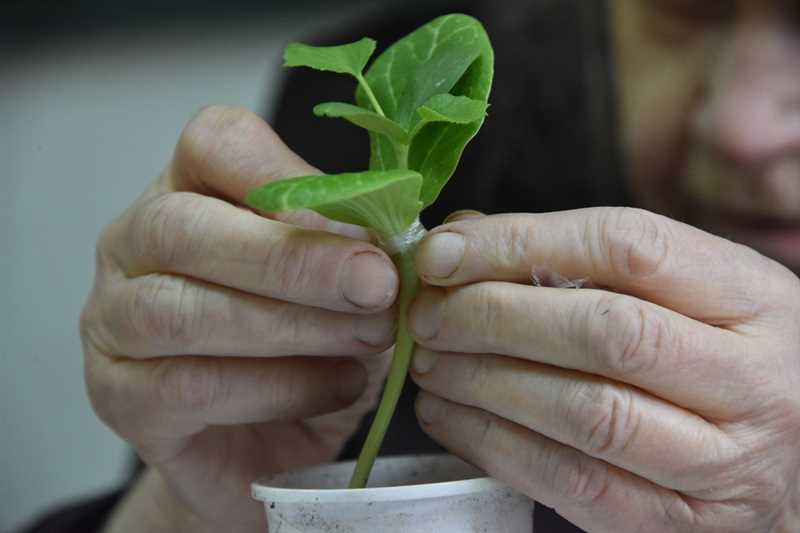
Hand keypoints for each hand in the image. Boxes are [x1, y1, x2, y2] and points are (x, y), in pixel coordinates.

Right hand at [79, 105, 396, 532]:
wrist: (270, 444)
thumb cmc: (310, 347)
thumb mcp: (346, 284)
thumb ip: (364, 246)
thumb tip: (408, 234)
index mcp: (189, 190)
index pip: (212, 143)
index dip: (285, 170)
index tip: (363, 219)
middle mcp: (134, 246)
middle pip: (184, 226)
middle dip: (294, 258)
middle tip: (377, 286)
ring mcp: (112, 322)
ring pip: (181, 311)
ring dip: (291, 326)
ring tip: (368, 341)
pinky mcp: (120, 398)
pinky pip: (188, 386)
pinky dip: (276, 388)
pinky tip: (337, 390)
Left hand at [409, 208, 799, 531]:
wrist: (789, 464)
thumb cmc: (712, 362)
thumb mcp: (684, 295)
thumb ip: (585, 263)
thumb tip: (464, 243)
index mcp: (754, 298)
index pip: (629, 245)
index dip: (521, 242)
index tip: (445, 252)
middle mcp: (753, 379)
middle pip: (606, 331)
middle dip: (493, 316)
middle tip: (428, 313)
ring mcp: (723, 463)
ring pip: (585, 412)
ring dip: (483, 382)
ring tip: (429, 362)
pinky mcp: (679, 525)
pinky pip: (571, 484)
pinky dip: (493, 443)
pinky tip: (450, 415)